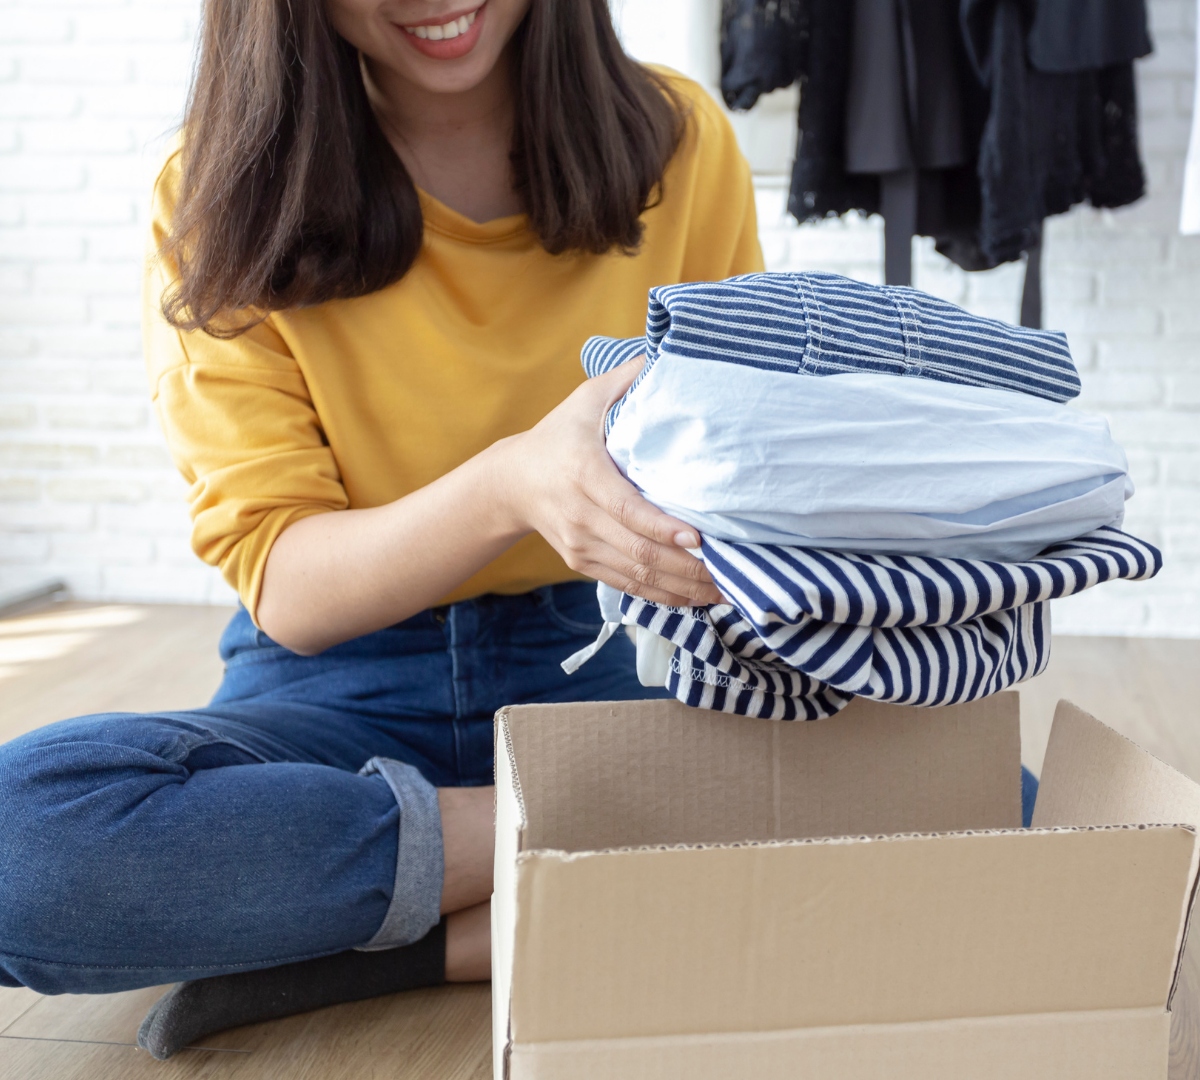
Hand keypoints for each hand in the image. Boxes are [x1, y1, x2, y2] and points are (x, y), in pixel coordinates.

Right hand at [495, 359, 722, 607]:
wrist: (511, 483)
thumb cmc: (558, 434)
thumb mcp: (585, 399)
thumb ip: (626, 378)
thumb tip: (668, 353)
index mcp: (583, 474)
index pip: (625, 508)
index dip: (662, 528)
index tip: (698, 537)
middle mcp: (580, 516)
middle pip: (638, 552)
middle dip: (688, 568)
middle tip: (732, 572)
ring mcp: (581, 545)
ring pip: (637, 577)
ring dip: (684, 589)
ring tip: (726, 590)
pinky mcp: (584, 563)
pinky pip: (629, 587)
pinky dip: (666, 597)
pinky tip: (698, 598)